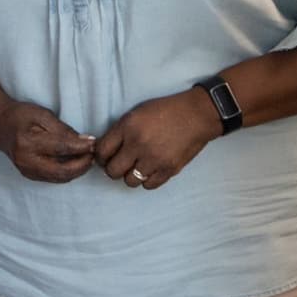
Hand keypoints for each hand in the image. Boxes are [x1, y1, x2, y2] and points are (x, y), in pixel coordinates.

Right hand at [0, 103, 100, 184]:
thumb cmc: (20, 115)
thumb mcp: (42, 115)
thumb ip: (63, 129)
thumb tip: (85, 141)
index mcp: (28, 142)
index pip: (61, 149)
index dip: (81, 148)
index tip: (93, 143)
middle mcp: (26, 160)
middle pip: (62, 171)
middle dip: (82, 165)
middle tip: (93, 154)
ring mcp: (26, 170)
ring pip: (59, 177)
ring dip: (77, 170)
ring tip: (87, 158)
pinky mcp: (29, 175)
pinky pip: (53, 178)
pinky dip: (67, 172)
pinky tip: (75, 162)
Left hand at [94, 92, 223, 192]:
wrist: (197, 115)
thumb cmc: (166, 111)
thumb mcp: (137, 113)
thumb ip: (120, 131)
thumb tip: (104, 149)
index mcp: (128, 127)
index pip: (102, 151)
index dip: (100, 157)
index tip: (105, 157)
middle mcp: (138, 144)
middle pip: (112, 171)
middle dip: (113, 169)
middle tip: (120, 164)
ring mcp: (154, 159)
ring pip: (129, 182)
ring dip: (130, 176)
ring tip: (137, 167)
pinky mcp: (168, 170)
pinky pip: (148, 185)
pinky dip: (147, 180)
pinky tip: (151, 170)